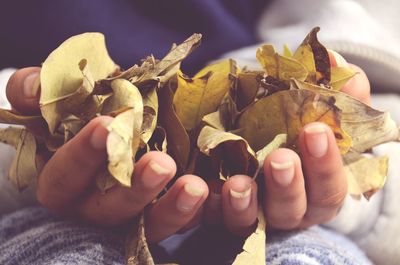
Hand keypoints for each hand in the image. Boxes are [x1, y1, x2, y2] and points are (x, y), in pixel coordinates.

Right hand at [6, 67, 208, 242]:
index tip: (106, 124)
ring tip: (195, 187)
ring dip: (171, 210)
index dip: (82, 153)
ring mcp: (128, 216)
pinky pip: (175, 222)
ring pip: (147, 225)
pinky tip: (212, 197)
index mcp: (63, 181)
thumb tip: (34, 87)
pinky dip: (194, 213)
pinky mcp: (156, 218)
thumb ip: (36, 93)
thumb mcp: (51, 104)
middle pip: (109, 210)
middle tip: (161, 165)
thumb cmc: (74, 121)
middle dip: (134, 190)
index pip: (66, 174)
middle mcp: (93, 207)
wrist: (102, 138)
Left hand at [203, 51, 370, 234]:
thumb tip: (337, 62)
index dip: (325, 163)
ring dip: (245, 204)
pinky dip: (206, 205)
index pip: (329, 186)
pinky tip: (200, 188)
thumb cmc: (293, 130)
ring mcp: (253, 214)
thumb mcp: (316, 110)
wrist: (257, 141)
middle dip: (288, 185)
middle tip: (280, 159)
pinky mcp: (221, 213)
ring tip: (237, 183)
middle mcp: (288, 208)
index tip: (315, 129)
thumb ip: (332, 90)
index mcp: (317, 189)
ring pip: (251, 220)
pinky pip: (213, 217)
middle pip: (293, 209)